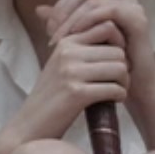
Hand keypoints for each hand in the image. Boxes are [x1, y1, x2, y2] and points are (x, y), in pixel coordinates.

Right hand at [17, 0, 130, 139]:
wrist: (30, 126)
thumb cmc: (51, 98)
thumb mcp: (61, 65)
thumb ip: (82, 49)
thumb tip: (114, 34)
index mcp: (65, 43)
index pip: (107, 27)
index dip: (120, 43)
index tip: (115, 61)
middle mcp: (67, 53)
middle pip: (118, 51)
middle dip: (124, 68)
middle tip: (119, 82)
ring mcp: (71, 72)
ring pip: (119, 68)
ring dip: (124, 83)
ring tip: (117, 91)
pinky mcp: (76, 93)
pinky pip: (114, 89)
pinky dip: (120, 96)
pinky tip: (114, 101)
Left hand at [40, 0, 154, 109]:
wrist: (131, 88)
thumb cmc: (105, 67)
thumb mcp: (79, 42)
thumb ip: (62, 23)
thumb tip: (38, 9)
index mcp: (110, 1)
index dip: (62, 4)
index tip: (48, 27)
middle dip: (65, 9)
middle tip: (51, 30)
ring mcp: (132, 7)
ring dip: (72, 17)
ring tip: (60, 37)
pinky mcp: (137, 19)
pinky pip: (109, 11)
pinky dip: (89, 20)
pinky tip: (76, 34)